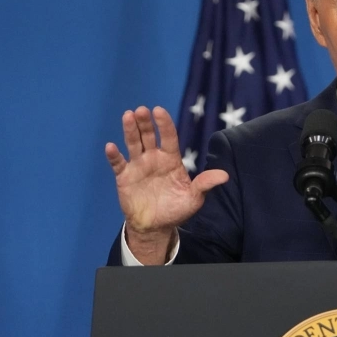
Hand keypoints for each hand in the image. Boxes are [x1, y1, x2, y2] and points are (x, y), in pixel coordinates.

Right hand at [105, 106, 227, 263]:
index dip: (164, 124)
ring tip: (128, 116)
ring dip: (130, 131)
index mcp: (171, 159)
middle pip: (149, 136)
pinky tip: (111, 147)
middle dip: (145, 123)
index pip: (169, 137)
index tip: (159, 111)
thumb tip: (225, 176)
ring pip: (133, 144)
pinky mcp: (124, 177)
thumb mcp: (194, 198)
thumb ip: (205, 184)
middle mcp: (154, 158)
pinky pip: (118, 164)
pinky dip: (114, 155)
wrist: (156, 227)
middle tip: (141, 110)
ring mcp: (138, 166)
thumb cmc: (176, 209)